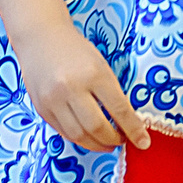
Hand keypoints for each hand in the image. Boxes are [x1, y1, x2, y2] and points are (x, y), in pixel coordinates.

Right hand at [8, 20, 146, 151]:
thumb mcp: (100, 65)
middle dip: (114, 140)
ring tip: (106, 142)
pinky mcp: (42, 108)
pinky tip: (88, 135)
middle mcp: (71, 87)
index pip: (119, 109)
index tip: (143, 142)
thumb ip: (112, 94)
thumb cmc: (75, 50)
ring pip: (79, 135)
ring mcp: (53, 100)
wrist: (40, 37)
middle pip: (97, 127)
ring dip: (97, 145)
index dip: (133, 130)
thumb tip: (126, 124)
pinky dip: (80, 138)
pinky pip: (64, 133)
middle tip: (121, 140)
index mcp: (94, 73)